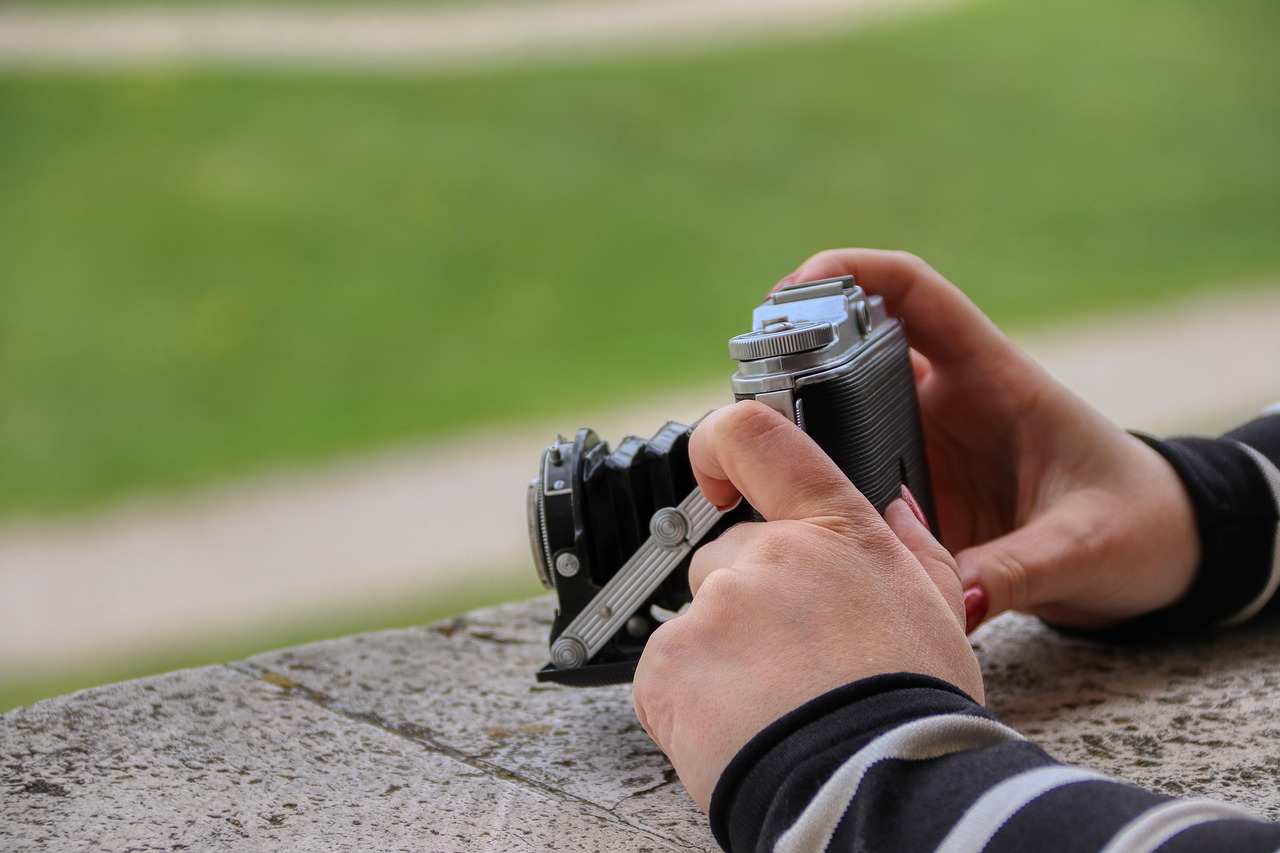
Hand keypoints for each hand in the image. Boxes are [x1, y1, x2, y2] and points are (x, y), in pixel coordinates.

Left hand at [632, 401, 981, 811]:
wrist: (874, 793)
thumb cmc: (913, 711)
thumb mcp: (937, 612)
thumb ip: (911, 545)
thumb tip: (892, 504)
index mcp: (834, 531)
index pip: (756, 437)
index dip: (719, 442)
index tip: (713, 474)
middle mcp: (767, 554)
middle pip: (726, 556)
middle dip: (747, 600)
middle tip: (792, 662)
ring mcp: (712, 606)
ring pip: (697, 617)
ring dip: (720, 654)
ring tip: (774, 705)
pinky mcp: (667, 662)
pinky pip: (664, 671)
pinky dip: (687, 700)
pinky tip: (738, 726)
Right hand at [779, 249, 1199, 628]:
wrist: (1162, 553)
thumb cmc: (1141, 526)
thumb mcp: (1084, 547)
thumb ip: (1015, 571)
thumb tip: (944, 601)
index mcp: (993, 378)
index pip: (912, 293)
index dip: (848, 272)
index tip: (790, 290)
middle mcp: (948, 401)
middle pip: (851, 351)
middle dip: (792, 357)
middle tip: (746, 397)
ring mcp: (927, 445)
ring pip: (839, 414)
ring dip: (795, 428)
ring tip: (745, 460)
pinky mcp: (917, 491)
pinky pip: (852, 476)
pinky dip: (814, 485)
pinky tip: (780, 512)